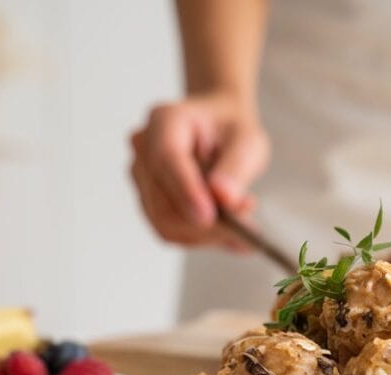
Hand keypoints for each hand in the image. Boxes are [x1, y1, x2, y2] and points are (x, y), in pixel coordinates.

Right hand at [129, 93, 269, 247]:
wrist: (219, 130)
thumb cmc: (231, 130)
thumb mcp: (248, 140)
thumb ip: (237, 167)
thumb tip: (223, 197)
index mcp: (165, 120)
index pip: (166, 159)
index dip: (186, 191)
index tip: (209, 216)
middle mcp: (144, 149)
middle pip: (162, 200)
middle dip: (204, 223)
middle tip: (245, 231)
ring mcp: (142, 177)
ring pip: (165, 222)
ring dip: (207, 234)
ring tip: (244, 228)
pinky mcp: (149, 202)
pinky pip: (171, 230)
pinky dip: (203, 237)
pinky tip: (230, 233)